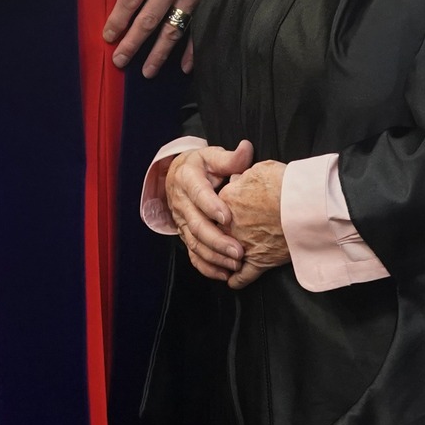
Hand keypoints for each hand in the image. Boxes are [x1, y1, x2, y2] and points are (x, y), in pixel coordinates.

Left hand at [101, 0, 239, 76]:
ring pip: (172, 28)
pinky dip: (194, 49)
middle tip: (120, 61)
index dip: (118, 18)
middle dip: (133, 42)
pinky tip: (185, 66)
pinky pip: (199, 28)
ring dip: (159, 52)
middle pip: (148, 19)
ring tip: (147, 71)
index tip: (108, 36)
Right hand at [166, 140, 253, 279]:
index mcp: (187, 180)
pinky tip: (224, 274)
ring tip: (236, 265)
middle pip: (196, 225)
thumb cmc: (202, 165)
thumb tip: (246, 149)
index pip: (198, 194)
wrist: (178, 175)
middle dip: (218, 240)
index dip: (211, 206)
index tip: (228, 218)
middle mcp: (181, 203)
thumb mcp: (213, 156)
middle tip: (239, 252)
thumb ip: (230, 158)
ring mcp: (182, 222)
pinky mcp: (185, 235)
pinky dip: (207, 267)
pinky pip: (193, 255)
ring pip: (195, 244)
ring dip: (215, 257)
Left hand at [220, 160, 288, 290]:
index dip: (222, 207)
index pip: (214, 206)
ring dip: (224, 258)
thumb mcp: (259, 170)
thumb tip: (235, 180)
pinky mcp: (258, 262)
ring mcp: (242, 246)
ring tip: (227, 259)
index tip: (231, 208)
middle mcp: (229, 226)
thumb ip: (242, 176)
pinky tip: (233, 281)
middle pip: (216, 232)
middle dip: (219, 233)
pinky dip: (237, 280)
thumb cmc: (285, 184)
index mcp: (226, 201)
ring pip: (224, 256)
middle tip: (227, 233)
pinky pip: (242, 276)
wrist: (306, 205)